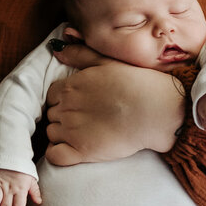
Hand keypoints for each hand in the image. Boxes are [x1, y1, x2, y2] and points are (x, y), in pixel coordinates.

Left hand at [46, 43, 184, 164]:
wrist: (154, 111)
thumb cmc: (135, 84)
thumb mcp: (106, 61)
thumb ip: (80, 55)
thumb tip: (57, 49)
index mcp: (70, 86)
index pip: (51, 95)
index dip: (63, 100)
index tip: (79, 104)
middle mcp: (66, 108)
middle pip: (52, 114)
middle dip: (63, 116)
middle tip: (86, 119)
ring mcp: (71, 131)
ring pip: (52, 133)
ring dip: (62, 134)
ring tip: (84, 133)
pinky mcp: (81, 151)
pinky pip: (54, 156)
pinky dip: (57, 154)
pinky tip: (71, 150)